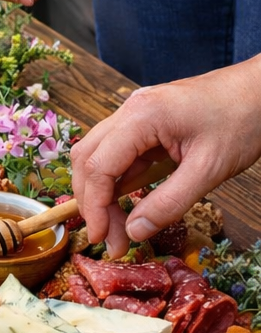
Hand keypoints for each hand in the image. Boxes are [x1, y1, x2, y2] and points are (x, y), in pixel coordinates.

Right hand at [72, 58, 260, 256]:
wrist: (260, 92)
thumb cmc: (241, 122)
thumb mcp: (209, 170)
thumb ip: (169, 202)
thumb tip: (134, 232)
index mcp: (141, 116)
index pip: (98, 165)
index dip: (95, 206)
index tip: (104, 239)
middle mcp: (130, 110)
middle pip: (88, 158)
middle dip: (93, 202)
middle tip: (112, 240)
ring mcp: (136, 113)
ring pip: (100, 155)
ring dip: (103, 192)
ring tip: (120, 227)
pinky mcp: (146, 122)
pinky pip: (121, 153)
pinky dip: (119, 180)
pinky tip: (130, 204)